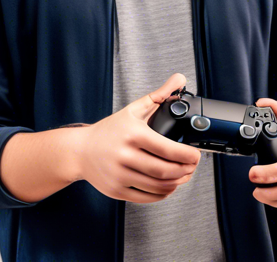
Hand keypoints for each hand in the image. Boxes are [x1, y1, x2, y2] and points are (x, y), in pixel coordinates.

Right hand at [75, 73, 201, 202]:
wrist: (80, 150)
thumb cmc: (109, 130)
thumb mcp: (133, 109)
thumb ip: (159, 95)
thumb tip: (180, 79)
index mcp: (132, 134)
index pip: (168, 150)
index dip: (188, 156)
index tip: (196, 155)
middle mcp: (125, 155)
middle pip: (165, 171)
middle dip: (186, 171)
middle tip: (193, 167)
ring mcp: (120, 175)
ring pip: (158, 186)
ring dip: (177, 183)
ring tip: (184, 176)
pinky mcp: (117, 190)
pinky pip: (147, 197)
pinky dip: (162, 194)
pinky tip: (168, 186)